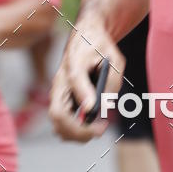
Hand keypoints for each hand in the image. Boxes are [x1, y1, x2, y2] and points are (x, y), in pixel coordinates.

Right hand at [49, 10, 124, 142]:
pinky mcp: (62, 101)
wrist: (86, 37)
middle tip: (100, 130)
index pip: (75, 80)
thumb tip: (104, 106)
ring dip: (77, 134)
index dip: (84, 96)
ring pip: (58, 124)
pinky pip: (63, 124)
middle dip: (78, 130)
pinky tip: (92, 125)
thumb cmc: (101, 47)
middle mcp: (61, 81)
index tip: (93, 109)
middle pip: (58, 115)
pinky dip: (76, 132)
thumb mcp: (114, 58)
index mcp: (74, 63)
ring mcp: (59, 93)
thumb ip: (111, 80)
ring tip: (98, 128)